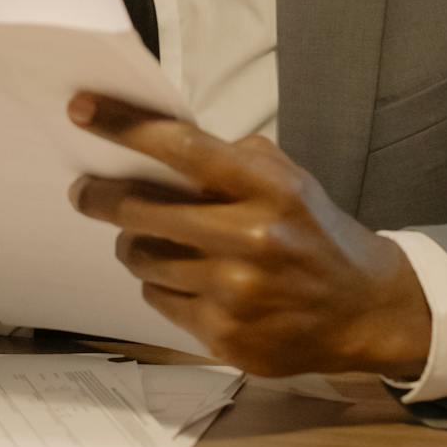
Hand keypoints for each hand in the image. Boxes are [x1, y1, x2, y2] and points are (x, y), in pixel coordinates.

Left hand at [67, 92, 431, 378]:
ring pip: (143, 259)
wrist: (366, 310)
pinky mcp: (225, 336)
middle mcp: (251, 240)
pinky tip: (185, 279)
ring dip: (135, 245)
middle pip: (143, 211)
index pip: (182, 148)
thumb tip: (158, 141)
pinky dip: (161, 286)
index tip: (80, 110)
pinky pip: (159, 300)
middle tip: (84, 190)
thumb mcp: (289, 180)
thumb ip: (231, 159)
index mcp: (268, 189)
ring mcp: (236, 294)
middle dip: (100, 197)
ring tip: (146, 237)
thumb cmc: (315, 232)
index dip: (125, 127)